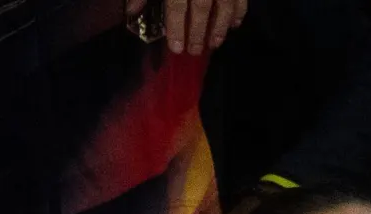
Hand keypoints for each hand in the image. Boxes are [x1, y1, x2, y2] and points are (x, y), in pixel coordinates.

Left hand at [129, 0, 247, 54]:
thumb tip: (131, 11)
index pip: (177, 5)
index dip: (176, 27)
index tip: (176, 48)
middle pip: (202, 7)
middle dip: (199, 32)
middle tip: (195, 52)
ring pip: (225, 3)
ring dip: (220, 26)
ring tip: (215, 44)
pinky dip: (239, 13)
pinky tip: (234, 26)